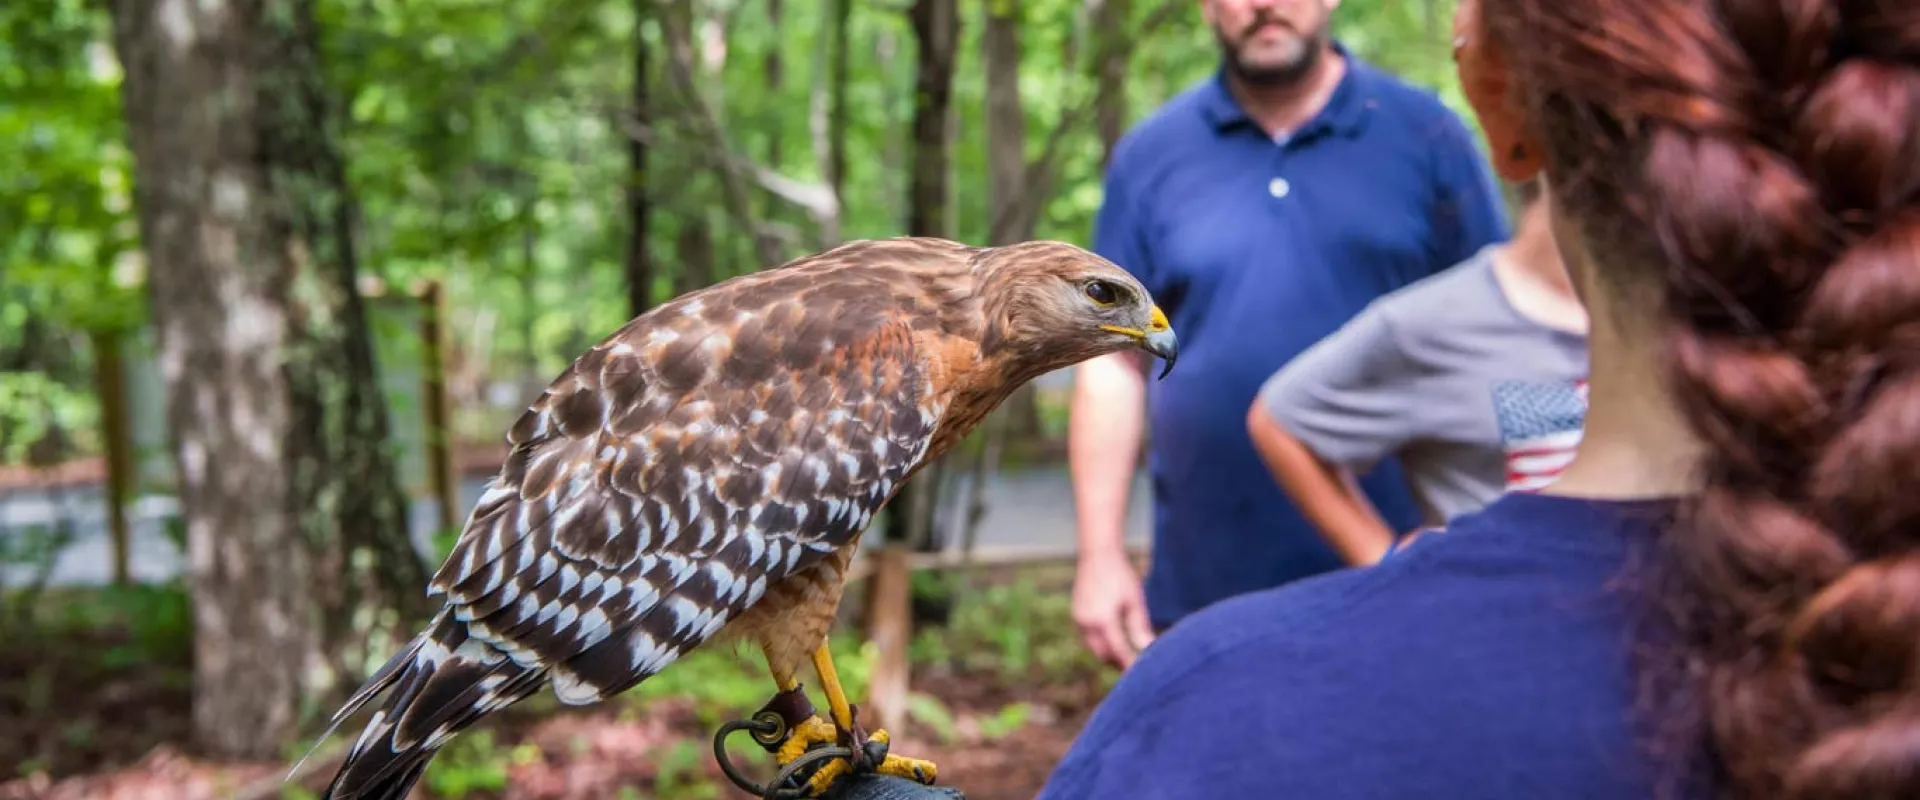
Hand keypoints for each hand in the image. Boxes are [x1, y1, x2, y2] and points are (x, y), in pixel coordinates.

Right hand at [1072, 549, 1155, 669]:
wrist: (1097, 555)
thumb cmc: (1120, 576)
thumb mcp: (1134, 601)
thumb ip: (1139, 626)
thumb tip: (1147, 648)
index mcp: (1103, 620)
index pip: (1117, 651)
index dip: (1129, 664)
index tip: (1141, 672)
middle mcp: (1087, 623)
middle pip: (1102, 654)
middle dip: (1117, 662)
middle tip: (1134, 668)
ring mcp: (1078, 619)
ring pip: (1093, 647)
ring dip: (1107, 654)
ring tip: (1125, 656)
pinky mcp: (1076, 615)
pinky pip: (1087, 638)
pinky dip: (1099, 643)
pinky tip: (1113, 641)